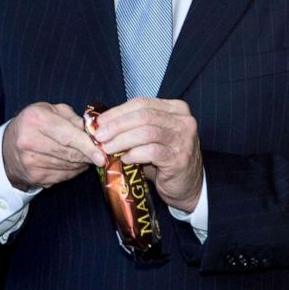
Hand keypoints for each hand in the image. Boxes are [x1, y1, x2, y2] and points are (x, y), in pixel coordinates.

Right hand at [2, 102, 104, 190]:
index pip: (68, 136)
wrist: (7, 147)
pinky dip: (74, 170)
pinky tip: (74, 163)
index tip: (102, 154)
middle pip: (69, 153)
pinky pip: (64, 176)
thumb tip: (94, 132)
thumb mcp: (51, 110)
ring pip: (68, 166)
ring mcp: (31, 162)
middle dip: (88, 155)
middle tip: (101, 153)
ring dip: (82, 163)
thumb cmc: (34, 123)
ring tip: (87, 155)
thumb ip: (73, 119)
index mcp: (36, 120)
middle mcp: (30, 141)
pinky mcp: (34, 177)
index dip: (87, 146)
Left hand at [92, 98, 202, 212]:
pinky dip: (134, 154)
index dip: (118, 111)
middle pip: (143, 115)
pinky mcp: (180, 158)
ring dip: (122, 140)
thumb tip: (103, 124)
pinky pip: (151, 152)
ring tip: (107, 148)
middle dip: (117, 125)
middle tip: (99, 135)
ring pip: (146, 132)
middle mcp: (183, 121)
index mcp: (176, 109)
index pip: (142, 103)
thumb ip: (136, 127)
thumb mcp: (154, 137)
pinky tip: (124, 159)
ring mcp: (183, 139)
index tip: (99, 122)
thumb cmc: (166, 159)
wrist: (189, 186)